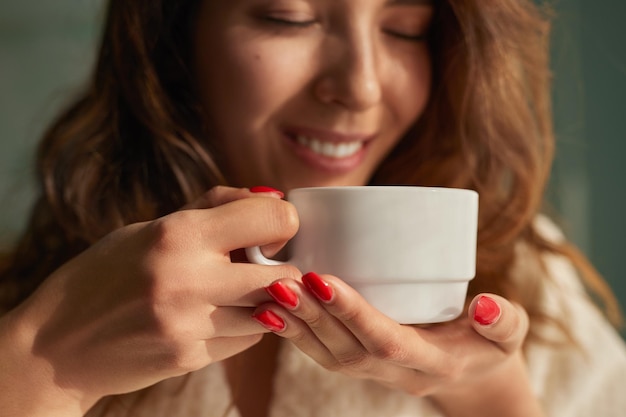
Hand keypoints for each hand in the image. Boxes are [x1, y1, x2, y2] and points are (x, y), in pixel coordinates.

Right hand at [0, 186, 298, 414]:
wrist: (56, 346)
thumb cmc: (105, 275)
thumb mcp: (150, 228)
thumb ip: (213, 208)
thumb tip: (272, 198)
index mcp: (178, 234)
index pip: (272, 219)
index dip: (282, 223)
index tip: (272, 230)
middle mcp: (188, 280)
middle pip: (283, 275)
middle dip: (282, 267)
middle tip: (265, 264)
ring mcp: (191, 325)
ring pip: (271, 312)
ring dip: (264, 300)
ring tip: (233, 291)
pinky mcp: (191, 358)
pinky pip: (247, 339)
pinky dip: (245, 325)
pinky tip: (217, 316)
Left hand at [253, 273, 543, 416]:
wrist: (470, 376)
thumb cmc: (488, 347)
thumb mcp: (507, 335)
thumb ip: (503, 320)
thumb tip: (485, 304)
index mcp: (430, 363)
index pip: (385, 341)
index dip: (353, 312)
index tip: (322, 278)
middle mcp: (394, 373)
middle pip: (345, 349)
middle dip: (311, 315)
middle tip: (280, 280)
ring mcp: (373, 373)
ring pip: (327, 353)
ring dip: (295, 324)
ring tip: (267, 291)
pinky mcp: (359, 363)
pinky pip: (322, 354)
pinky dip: (294, 333)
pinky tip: (271, 309)